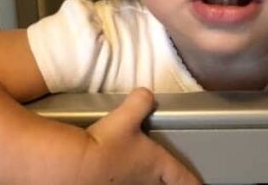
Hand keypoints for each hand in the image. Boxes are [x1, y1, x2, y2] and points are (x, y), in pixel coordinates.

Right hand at [74, 88, 200, 184]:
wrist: (74, 165)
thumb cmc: (106, 143)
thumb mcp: (126, 117)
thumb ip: (140, 102)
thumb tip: (145, 92)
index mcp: (157, 165)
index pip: (183, 177)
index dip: (193, 182)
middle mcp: (146, 182)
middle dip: (167, 183)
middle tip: (170, 180)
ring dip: (145, 184)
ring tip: (143, 180)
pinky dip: (120, 183)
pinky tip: (111, 180)